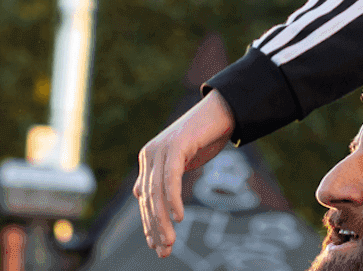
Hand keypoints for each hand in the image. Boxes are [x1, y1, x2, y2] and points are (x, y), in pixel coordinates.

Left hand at [134, 90, 234, 255]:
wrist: (223, 110)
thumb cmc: (205, 136)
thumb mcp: (181, 161)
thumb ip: (162, 177)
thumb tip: (139, 193)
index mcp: (149, 159)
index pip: (144, 198)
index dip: (149, 223)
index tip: (156, 246)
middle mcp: (149, 154)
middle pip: (148, 198)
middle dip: (155, 227)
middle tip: (164, 251)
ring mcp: (160, 149)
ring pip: (156, 192)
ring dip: (162, 220)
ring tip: (170, 241)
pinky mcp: (174, 145)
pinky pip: (170, 178)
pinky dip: (172, 199)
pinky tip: (178, 216)